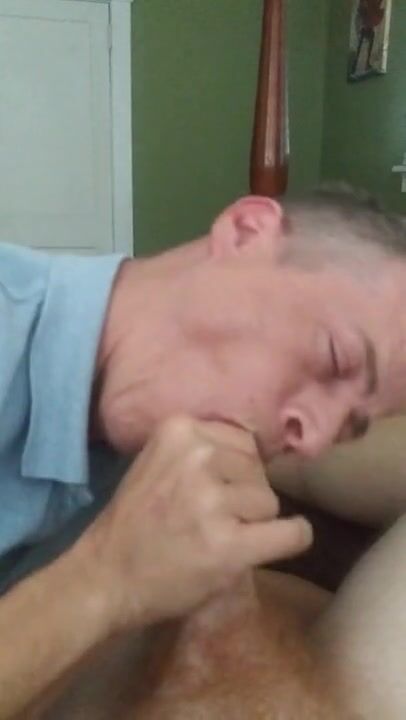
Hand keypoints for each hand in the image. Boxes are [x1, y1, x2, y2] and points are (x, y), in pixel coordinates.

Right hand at [87, 416, 312, 627]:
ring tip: (218, 537)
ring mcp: (212, 500)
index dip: (235, 469)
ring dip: (253, 521)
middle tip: (211, 519)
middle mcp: (198, 456)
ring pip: (271, 502)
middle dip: (244, 493)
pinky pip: (291, 533)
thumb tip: (265, 450)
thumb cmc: (136, 520)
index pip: (243, 440)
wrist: (105, 576)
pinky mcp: (229, 544)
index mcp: (180, 429)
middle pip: (258, 470)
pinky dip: (292, 538)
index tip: (216, 489)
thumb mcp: (159, 462)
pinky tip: (279, 542)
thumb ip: (202, 450)